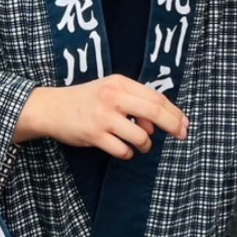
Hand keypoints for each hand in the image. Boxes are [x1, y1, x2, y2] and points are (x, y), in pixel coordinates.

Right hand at [16, 76, 188, 157]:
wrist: (51, 107)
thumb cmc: (86, 100)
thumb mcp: (110, 91)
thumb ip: (133, 102)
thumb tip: (156, 125)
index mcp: (119, 83)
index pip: (155, 97)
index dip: (174, 111)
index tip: (185, 123)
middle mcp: (113, 97)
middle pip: (153, 112)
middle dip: (172, 125)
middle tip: (181, 135)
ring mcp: (103, 116)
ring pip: (140, 136)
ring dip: (146, 144)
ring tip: (142, 145)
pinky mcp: (94, 135)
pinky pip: (122, 150)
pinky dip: (128, 153)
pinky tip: (122, 149)